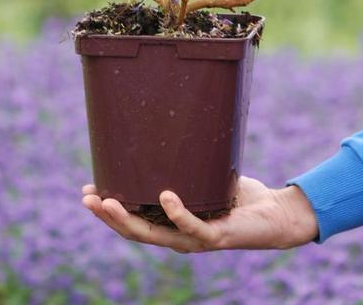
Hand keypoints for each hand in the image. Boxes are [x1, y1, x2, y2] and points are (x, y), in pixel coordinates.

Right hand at [81, 176, 318, 252]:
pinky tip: (165, 197)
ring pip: (155, 235)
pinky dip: (178, 212)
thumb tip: (167, 123)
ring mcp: (196, 239)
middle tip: (86, 198)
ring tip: (108, 202)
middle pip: (135, 231)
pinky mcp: (217, 236)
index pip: (134, 221)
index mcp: (172, 225)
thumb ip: (187, 160)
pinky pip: (193, 226)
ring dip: (128, 220)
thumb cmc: (240, 196)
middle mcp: (179, 236)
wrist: (276, 215)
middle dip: (108, 216)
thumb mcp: (206, 174)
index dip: (109, 211)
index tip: (87, 191)